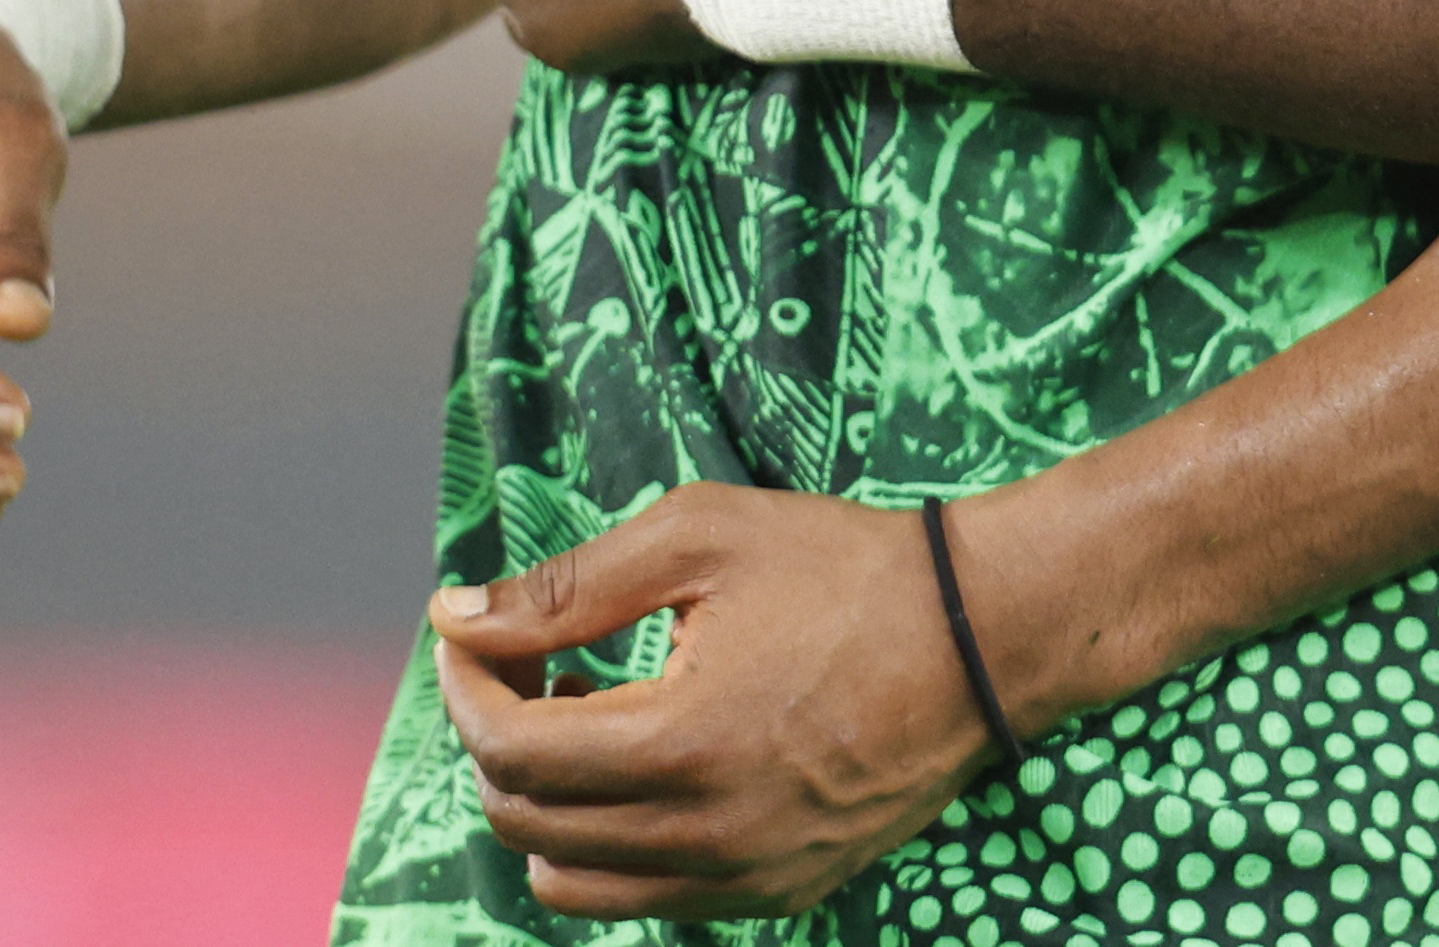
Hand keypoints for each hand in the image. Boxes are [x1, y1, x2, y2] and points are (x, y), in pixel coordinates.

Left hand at [431, 485, 999, 918]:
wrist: (984, 637)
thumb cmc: (841, 567)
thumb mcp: (698, 538)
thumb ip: (566, 588)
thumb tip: (453, 616)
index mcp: (682, 744)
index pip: (510, 752)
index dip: (467, 687)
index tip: (471, 635)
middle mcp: (708, 836)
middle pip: (526, 824)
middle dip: (497, 737)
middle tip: (529, 665)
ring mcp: (746, 879)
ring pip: (573, 885)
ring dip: (546, 804)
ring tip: (587, 719)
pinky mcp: (779, 895)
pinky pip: (648, 900)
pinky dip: (613, 844)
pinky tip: (648, 761)